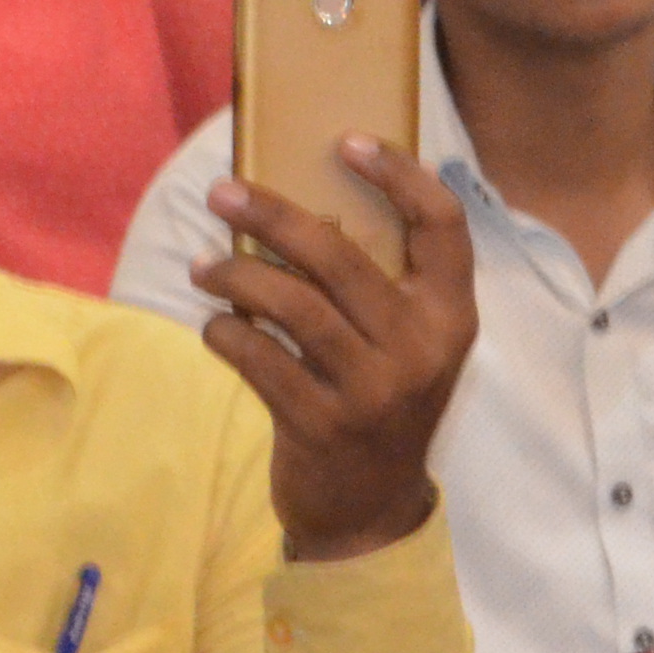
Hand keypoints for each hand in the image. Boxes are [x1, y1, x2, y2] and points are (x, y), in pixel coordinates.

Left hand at [190, 145, 476, 564]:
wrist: (369, 511)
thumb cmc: (378, 403)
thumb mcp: (404, 345)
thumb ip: (379, 285)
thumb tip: (301, 201)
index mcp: (451, 316)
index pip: (441, 224)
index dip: (400, 174)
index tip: (347, 141)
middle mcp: (421, 349)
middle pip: (341, 256)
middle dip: (272, 214)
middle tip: (221, 189)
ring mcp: (374, 391)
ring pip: (293, 306)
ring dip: (236, 274)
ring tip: (202, 264)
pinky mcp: (323, 425)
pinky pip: (261, 360)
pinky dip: (228, 334)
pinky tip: (213, 324)